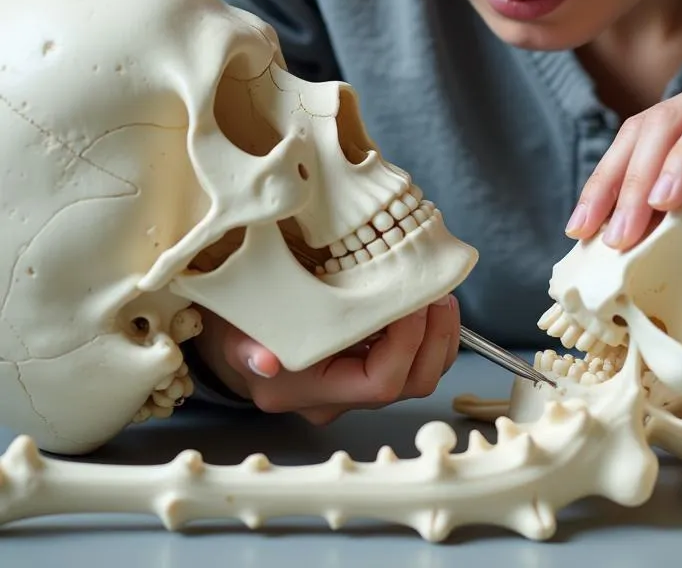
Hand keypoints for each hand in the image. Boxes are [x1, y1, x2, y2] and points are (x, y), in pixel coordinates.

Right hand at [192, 295, 460, 424]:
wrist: (231, 341)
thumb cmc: (236, 328)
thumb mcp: (235, 330)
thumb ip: (246, 347)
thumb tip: (263, 361)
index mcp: (309, 390)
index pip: (379, 383)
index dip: (407, 343)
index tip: (412, 301)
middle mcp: (337, 399)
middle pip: (409, 385)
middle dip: (434, 338)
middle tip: (436, 293)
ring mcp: (355, 389)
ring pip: (419, 377)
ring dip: (440, 335)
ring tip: (439, 293)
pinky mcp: (366, 371)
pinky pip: (414, 364)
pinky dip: (430, 334)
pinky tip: (428, 302)